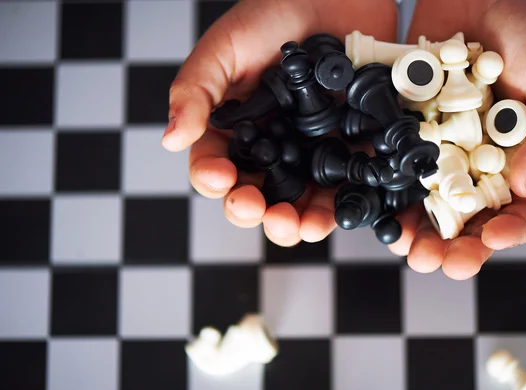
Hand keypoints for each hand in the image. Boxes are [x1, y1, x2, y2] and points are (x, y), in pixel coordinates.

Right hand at [163, 0, 397, 246]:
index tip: (221, 178)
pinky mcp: (347, 152)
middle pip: (254, 195)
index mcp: (233, 128)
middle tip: (255, 209)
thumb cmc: (273, 15)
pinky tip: (330, 215)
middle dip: (251, 210)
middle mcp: (269, 147)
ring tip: (294, 225)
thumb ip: (195, 92)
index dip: (213, 179)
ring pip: (296, 202)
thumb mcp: (224, 49)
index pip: (214, 166)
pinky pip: (342, 190)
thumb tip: (171, 140)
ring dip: (293, 222)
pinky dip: (337, 209)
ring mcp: (309, 152)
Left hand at [388, 0, 525, 278]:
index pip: (523, 207)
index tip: (492, 240)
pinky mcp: (406, 128)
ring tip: (409, 251)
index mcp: (521, 157)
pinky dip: (387, 190)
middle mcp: (479, 159)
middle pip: (470, 215)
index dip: (511, 230)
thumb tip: (525, 186)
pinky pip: (395, 165)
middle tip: (443, 265)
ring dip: (418, 229)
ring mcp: (440, 146)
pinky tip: (378, 211)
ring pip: (428, 200)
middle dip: (457, 245)